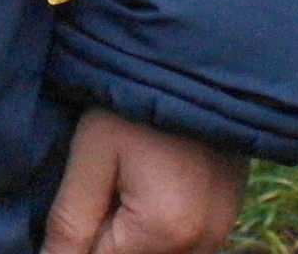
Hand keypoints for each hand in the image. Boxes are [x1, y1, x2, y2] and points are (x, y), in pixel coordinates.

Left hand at [43, 107, 247, 253]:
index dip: (73, 241)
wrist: (199, 61)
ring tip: (122, 178)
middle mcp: (201, 243)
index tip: (81, 192)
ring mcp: (220, 232)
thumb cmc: (138, 97)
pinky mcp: (227, 217)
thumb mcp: (92, 154)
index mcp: (164, 232)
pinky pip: (181, 241)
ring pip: (155, 252)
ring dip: (128, 231)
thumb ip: (70, 221)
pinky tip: (145, 183)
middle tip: (98, 180)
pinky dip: (154, 225)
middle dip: (102, 233)